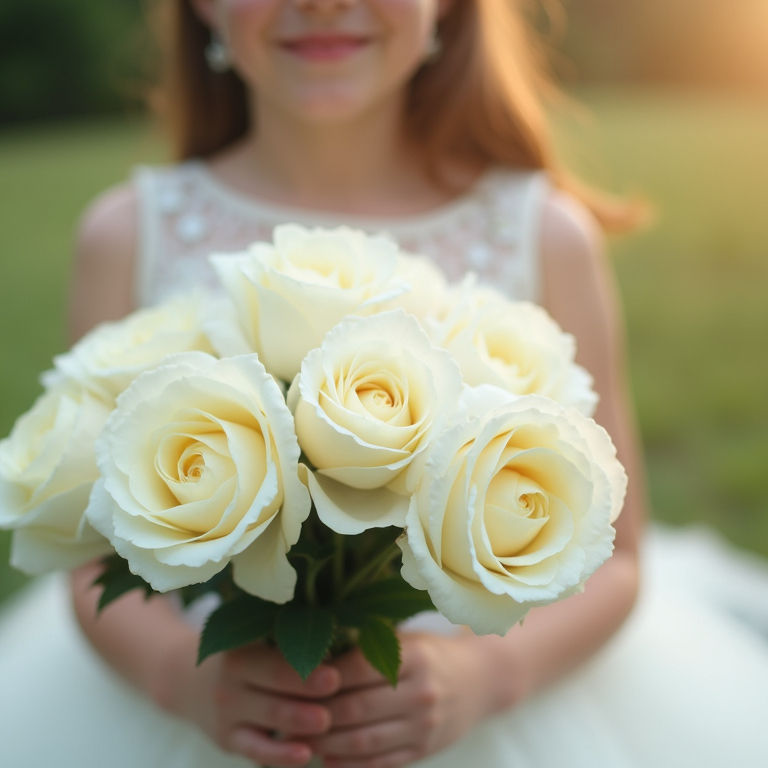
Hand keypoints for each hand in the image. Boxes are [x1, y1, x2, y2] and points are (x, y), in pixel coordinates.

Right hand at [166, 639, 340, 765]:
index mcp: (240, 649)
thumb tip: (343, 628)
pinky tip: (305, 756)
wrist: (189, 682)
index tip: (333, 669)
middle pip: (271, 686)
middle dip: (304, 688)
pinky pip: (256, 750)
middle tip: (335, 687)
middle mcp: (229, 681)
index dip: (302, 663)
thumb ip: (286, 633)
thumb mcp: (253, 637)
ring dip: (297, 721)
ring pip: (266, 719)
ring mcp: (227, 713)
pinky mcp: (228, 740)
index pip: (274, 657)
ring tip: (325, 722)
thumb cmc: (242, 653)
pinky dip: (280, 755)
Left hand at [310, 632, 496, 767]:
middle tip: (286, 716)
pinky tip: (326, 759)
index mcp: (413, 656)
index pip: (356, 669)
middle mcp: (420, 691)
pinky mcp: (424, 750)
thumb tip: (313, 659)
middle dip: (317, 716)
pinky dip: (349, 766)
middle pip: (356, 708)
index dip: (321, 678)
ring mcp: (424, 725)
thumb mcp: (405, 640)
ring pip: (364, 741)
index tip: (293, 681)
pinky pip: (381, 764)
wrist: (479, 680)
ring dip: (326, 744)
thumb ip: (367, 648)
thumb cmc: (430, 654)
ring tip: (300, 740)